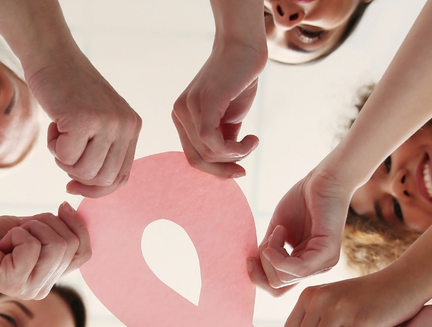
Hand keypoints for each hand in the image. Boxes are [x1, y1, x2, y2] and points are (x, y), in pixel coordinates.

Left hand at [0, 202, 90, 299]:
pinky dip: (16, 234)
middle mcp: (43, 287)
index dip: (79, 226)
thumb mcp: (28, 228)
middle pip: (70, 245)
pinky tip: (1, 244)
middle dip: (46, 223)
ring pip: (56, 245)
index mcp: (49, 277)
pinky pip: (32, 246)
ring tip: (10, 237)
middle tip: (19, 228)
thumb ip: (52, 228)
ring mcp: (29, 288)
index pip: (84, 254)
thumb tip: (72, 211)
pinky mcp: (13, 282)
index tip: (62, 205)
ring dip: (31, 228)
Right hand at [26, 46, 140, 196]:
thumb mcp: (98, 121)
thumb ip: (104, 150)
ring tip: (59, 134)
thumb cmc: (69, 93)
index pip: (121, 178)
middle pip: (103, 179)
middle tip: (63, 150)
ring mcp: (107, 122)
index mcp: (132, 127)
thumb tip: (94, 189)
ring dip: (63, 159)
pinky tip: (53, 124)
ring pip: (84, 171)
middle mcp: (125, 125)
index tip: (73, 185)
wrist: (52, 56)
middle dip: (77, 175)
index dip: (96, 189)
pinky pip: (65, 157)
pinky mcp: (84, 119)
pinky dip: (52, 146)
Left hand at [172, 41, 265, 178]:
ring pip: (208, 152)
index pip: (193, 156)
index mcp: (182, 117)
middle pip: (199, 158)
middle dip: (225, 167)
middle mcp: (179, 113)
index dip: (216, 170)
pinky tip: (251, 139)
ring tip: (252, 142)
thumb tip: (227, 164)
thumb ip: (222, 138)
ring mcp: (189, 107)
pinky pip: (211, 141)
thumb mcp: (228, 117)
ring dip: (237, 154)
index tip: (240, 171)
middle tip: (246, 162)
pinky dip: (235, 149)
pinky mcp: (204, 102)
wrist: (244, 49)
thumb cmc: (238, 81)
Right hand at [248, 168, 354, 295]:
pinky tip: (278, 234)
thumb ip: (267, 252)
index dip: (258, 276)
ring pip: (284, 279)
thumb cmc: (302, 200)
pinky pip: (297, 269)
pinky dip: (280, 257)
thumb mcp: (277, 231)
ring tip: (279, 230)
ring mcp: (324, 263)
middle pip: (277, 287)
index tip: (250, 256)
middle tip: (271, 235)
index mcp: (305, 265)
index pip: (277, 288)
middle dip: (263, 263)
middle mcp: (316, 269)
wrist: (324, 178)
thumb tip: (249, 268)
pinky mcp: (328, 252)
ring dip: (271, 253)